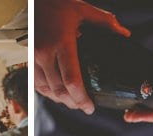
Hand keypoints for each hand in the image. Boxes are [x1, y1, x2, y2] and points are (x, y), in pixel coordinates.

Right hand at [34, 0, 129, 114]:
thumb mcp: (83, 10)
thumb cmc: (57, 3)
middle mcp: (44, 53)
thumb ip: (105, 22)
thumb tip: (124, 34)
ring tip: (74, 103)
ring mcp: (33, 57)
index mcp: (61, 43)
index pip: (71, 80)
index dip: (81, 98)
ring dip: (60, 100)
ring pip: (46, 90)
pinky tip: (58, 94)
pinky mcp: (27, 58)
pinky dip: (48, 92)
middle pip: (58, 90)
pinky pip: (36, 83)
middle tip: (85, 108)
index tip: (90, 107)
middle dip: (73, 103)